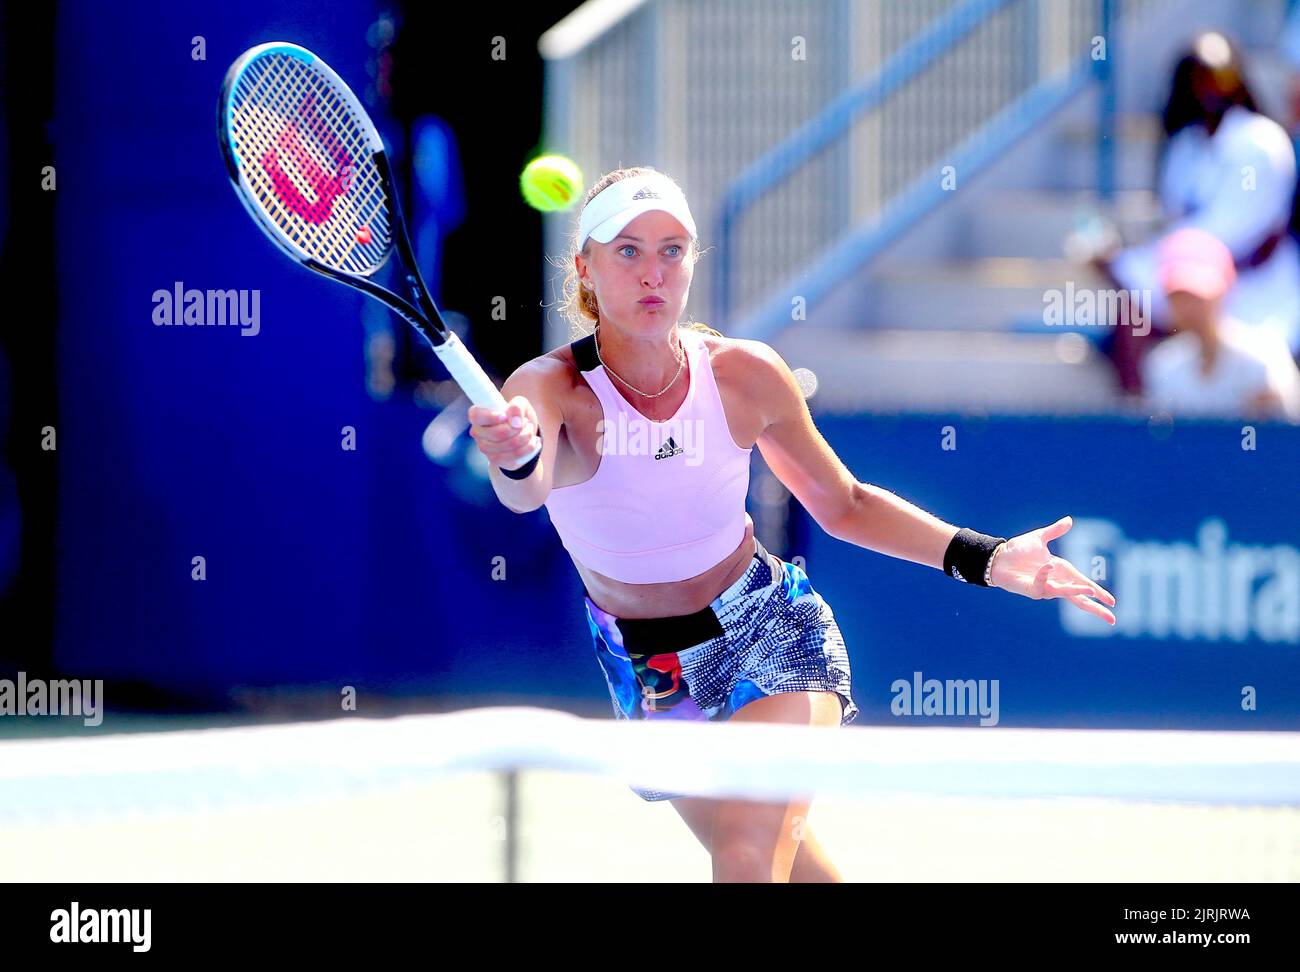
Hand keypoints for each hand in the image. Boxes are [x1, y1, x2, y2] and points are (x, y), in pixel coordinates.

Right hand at [468, 396, 539, 470]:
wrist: (523, 436)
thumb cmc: (517, 416)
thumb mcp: (520, 404)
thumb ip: (517, 406)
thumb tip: (515, 421)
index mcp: (479, 416)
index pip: (476, 416)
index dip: (491, 416)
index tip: (506, 416)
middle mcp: (478, 433)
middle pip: (498, 433)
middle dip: (519, 428)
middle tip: (527, 423)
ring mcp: (486, 449)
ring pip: (509, 445)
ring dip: (526, 437)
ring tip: (530, 431)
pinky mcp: (496, 461)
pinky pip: (516, 456)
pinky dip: (529, 447)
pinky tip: (534, 442)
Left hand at [987, 515, 1116, 624]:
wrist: (997, 557)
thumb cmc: (1016, 550)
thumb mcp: (1039, 538)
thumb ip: (1055, 531)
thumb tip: (1069, 520)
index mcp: (1061, 570)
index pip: (1084, 584)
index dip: (1098, 593)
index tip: (1112, 602)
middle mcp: (1056, 581)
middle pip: (1079, 598)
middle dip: (1095, 608)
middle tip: (1112, 619)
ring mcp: (1044, 587)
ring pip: (1066, 594)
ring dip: (1078, 591)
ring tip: (1093, 592)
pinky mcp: (1032, 590)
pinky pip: (1042, 585)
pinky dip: (1046, 576)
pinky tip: (1047, 566)